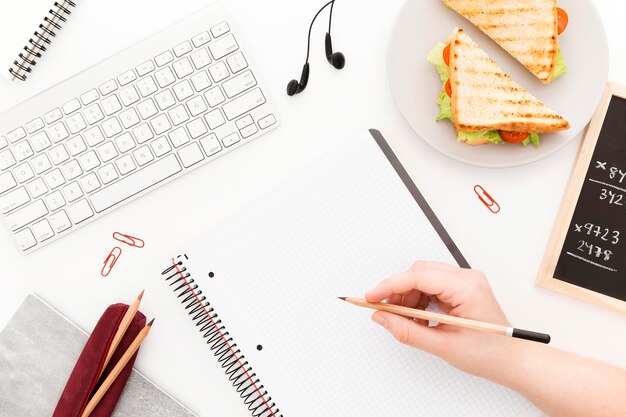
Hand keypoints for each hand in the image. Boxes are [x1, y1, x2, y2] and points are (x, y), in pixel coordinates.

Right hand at [365, 261, 511, 375]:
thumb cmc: (490, 353)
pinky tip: (418, 319)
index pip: (418, 276)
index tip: (371, 298)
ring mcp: (465, 282)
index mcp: (466, 288)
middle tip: (385, 312)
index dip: (390, 286)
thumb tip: (382, 318)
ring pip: (423, 279)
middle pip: (419, 273)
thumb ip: (408, 331)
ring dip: (408, 298)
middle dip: (398, 292)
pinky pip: (431, 286)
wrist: (512, 360)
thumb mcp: (443, 346)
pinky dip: (419, 301)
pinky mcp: (461, 288)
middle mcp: (466, 278)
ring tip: (406, 322)